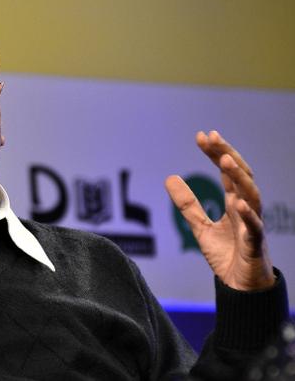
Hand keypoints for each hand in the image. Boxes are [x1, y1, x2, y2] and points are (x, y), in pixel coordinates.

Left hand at [165, 131, 273, 290]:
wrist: (240, 288)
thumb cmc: (226, 256)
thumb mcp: (200, 227)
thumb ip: (187, 204)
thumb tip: (169, 177)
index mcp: (234, 204)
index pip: (226, 172)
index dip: (216, 152)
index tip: (202, 136)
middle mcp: (246, 209)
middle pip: (241, 175)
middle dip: (227, 154)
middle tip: (211, 137)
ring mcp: (253, 225)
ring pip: (252, 196)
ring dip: (239, 177)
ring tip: (225, 159)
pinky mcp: (254, 245)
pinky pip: (255, 227)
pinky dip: (248, 215)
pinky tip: (237, 202)